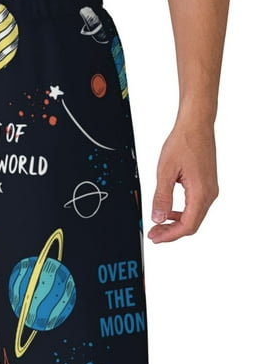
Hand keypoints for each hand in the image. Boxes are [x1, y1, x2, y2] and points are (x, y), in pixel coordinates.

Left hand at [148, 122, 218, 243]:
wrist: (196, 125)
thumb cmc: (183, 143)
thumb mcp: (165, 171)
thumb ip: (161, 197)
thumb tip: (157, 218)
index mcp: (201, 192)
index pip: (188, 225)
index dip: (170, 235)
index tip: (155, 238)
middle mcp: (209, 193)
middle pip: (192, 224)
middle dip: (171, 232)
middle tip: (153, 234)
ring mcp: (210, 189)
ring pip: (194, 216)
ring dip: (176, 223)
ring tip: (158, 224)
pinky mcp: (206, 184)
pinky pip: (195, 206)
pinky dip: (181, 212)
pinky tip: (168, 211)